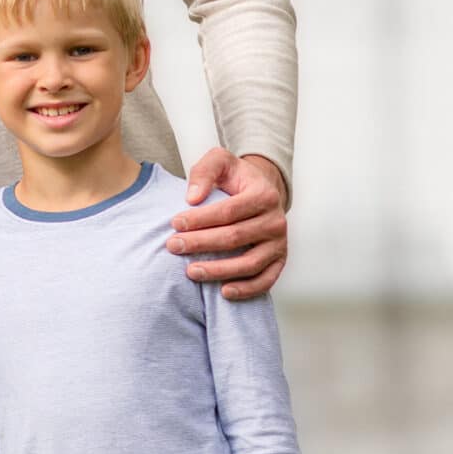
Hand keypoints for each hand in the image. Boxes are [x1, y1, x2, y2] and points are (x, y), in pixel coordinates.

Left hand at [172, 150, 287, 299]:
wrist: (261, 190)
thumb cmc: (236, 178)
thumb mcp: (220, 161)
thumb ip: (204, 172)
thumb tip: (192, 198)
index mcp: (264, 195)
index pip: (228, 211)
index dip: (200, 219)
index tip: (174, 223)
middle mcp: (276, 221)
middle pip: (235, 237)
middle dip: (200, 243)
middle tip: (173, 246)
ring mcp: (279, 244)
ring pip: (249, 263)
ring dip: (219, 271)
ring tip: (191, 271)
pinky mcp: (279, 261)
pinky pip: (266, 280)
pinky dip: (246, 289)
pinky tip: (224, 292)